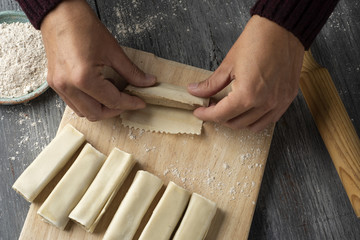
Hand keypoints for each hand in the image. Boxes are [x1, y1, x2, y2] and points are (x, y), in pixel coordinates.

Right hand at [41, 0, 155, 120]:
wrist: (60, 14)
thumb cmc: (83, 27)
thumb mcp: (113, 51)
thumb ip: (131, 72)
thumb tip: (147, 82)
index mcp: (84, 78)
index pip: (113, 101)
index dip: (130, 103)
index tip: (140, 102)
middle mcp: (68, 86)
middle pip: (96, 114)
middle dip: (115, 110)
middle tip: (128, 101)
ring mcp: (59, 86)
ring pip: (83, 112)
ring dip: (100, 108)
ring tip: (113, 94)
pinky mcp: (54, 83)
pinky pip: (73, 103)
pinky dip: (88, 103)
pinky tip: (98, 90)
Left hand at [188, 15, 303, 131]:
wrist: (282, 28)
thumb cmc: (257, 41)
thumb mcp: (228, 64)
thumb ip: (211, 83)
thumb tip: (195, 91)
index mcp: (247, 95)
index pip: (221, 115)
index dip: (206, 115)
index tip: (199, 112)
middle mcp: (264, 103)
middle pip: (235, 123)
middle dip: (220, 118)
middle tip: (212, 107)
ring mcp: (278, 103)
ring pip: (252, 126)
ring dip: (237, 120)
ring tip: (229, 109)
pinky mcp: (287, 99)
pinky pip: (269, 120)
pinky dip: (256, 119)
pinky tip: (248, 110)